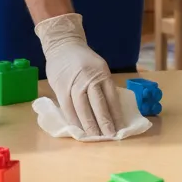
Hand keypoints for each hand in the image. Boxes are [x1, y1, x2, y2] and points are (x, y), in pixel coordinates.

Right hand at [35, 13, 124, 136]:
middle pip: (98, 104)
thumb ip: (102, 85)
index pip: (111, 97)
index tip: (120, 127)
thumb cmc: (83, 60)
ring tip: (95, 137)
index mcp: (102, 73)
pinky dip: (74, 119)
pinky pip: (68, 107)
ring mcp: (74, 83)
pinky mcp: (61, 88)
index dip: (116, 114)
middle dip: (104, 122)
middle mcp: (90, 78)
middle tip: (110, 136)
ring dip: (89, 124)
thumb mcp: (99, 68)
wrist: (63, 44)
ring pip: (83, 107)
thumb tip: (110, 108)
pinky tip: (78, 129)